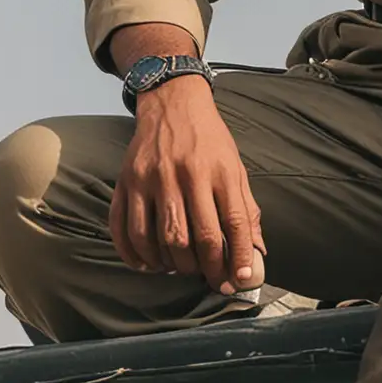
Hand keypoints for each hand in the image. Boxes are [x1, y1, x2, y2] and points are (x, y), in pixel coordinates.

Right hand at [108, 74, 265, 294]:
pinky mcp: (126, 182)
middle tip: (211, 277)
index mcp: (218, 170)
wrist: (172, 102)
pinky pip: (125, 229)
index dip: (238, 257)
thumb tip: (256, 253)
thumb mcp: (235, 166)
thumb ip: (245, 209)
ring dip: (172, 265)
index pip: (232, 223)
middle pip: (194, 238)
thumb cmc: (209, 139)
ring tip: (182, 268)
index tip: (240, 279)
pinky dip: (136, 256)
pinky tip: (150, 263)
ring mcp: (151, 179)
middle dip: (206, 268)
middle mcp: (185, 174)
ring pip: (160, 239)